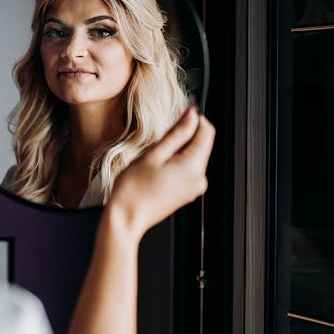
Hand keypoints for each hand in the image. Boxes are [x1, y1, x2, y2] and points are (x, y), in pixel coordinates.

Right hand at [106, 107, 215, 239]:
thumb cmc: (133, 189)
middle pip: (199, 145)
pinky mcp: (186, 193)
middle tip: (156, 148)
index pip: (207, 132)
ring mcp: (194, 188)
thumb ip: (176, 133)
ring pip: (191, 157)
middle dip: (180, 139)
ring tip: (152, 163)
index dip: (193, 120)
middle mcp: (199, 178)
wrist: (126, 218)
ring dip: (175, 152)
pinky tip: (155, 172)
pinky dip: (173, 165)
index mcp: (193, 167)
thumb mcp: (153, 154)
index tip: (177, 118)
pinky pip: (185, 170)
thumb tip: (192, 115)